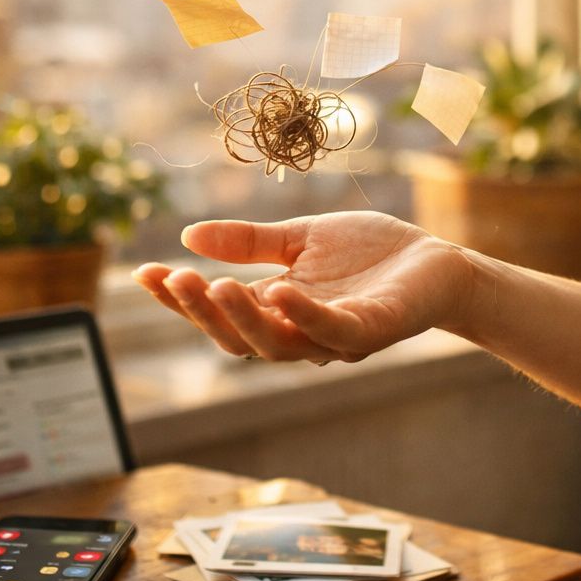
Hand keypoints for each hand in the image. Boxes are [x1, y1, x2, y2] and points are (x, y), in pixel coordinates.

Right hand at [132, 212, 474, 363]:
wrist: (437, 260)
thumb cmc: (371, 253)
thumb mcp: (300, 239)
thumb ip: (249, 243)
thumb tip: (187, 236)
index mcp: (278, 311)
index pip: (219, 313)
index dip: (180, 299)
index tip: (144, 274)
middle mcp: (301, 333)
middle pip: (239, 337)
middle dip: (202, 311)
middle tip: (175, 279)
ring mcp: (335, 337)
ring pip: (278, 343)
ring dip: (243, 317)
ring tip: (214, 286)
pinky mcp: (372, 330)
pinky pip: (332, 331)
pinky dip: (304, 314)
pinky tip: (280, 290)